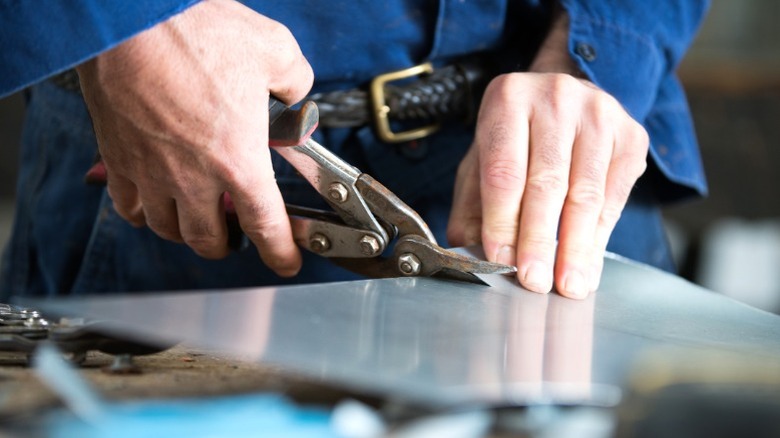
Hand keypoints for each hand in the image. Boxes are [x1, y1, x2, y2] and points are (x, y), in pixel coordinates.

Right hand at [76, 0, 313, 275]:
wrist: (129, 16)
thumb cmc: (198, 30)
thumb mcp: (275, 50)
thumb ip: (294, 81)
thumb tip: (294, 92)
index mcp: (239, 160)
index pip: (265, 226)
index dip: (280, 254)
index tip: (286, 263)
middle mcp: (194, 177)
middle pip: (208, 240)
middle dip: (226, 245)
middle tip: (234, 234)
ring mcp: (151, 171)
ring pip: (167, 229)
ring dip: (186, 232)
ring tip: (196, 219)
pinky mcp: (118, 157)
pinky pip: (127, 205)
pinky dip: (143, 213)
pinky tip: (152, 202)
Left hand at [447, 11, 647, 298]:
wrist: (563, 93)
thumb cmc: (516, 136)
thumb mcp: (481, 160)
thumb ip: (473, 206)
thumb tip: (473, 255)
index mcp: (508, 100)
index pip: (504, 172)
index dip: (502, 221)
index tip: (502, 259)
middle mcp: (555, 99)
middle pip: (547, 183)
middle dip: (539, 240)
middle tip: (535, 281)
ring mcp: (599, 114)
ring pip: (586, 193)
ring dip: (575, 246)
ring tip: (567, 283)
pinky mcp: (631, 135)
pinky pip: (614, 196)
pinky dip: (599, 236)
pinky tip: (587, 263)